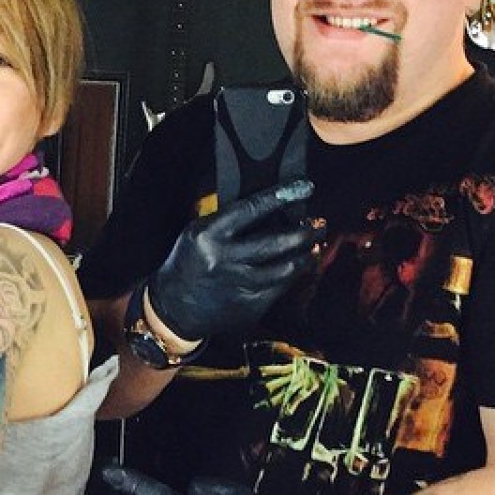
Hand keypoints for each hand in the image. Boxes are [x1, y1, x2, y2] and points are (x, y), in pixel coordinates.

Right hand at [147, 178, 315, 340]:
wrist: (174, 308)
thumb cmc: (189, 262)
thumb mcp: (197, 232)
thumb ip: (230, 220)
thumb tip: (274, 207)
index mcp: (209, 236)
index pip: (253, 208)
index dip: (283, 195)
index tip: (304, 187)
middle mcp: (226, 260)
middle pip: (277, 242)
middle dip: (305, 231)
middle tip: (319, 223)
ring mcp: (240, 286)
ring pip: (287, 268)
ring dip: (307, 254)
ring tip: (314, 244)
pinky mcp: (250, 307)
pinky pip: (282, 288)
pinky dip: (295, 274)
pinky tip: (301, 265)